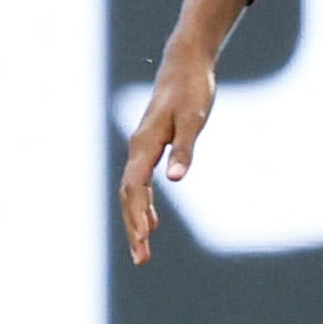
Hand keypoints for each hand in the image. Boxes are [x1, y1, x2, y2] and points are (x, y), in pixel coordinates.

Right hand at [119, 47, 218, 266]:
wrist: (184, 64)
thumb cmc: (191, 90)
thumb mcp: (193, 120)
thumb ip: (185, 150)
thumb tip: (176, 180)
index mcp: (145, 144)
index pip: (135, 188)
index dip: (137, 216)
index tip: (144, 242)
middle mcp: (137, 149)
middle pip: (128, 196)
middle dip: (133, 229)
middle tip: (141, 259)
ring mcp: (141, 148)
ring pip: (131, 192)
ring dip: (135, 221)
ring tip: (143, 250)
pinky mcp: (149, 147)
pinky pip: (139, 183)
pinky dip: (142, 205)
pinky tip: (152, 222)